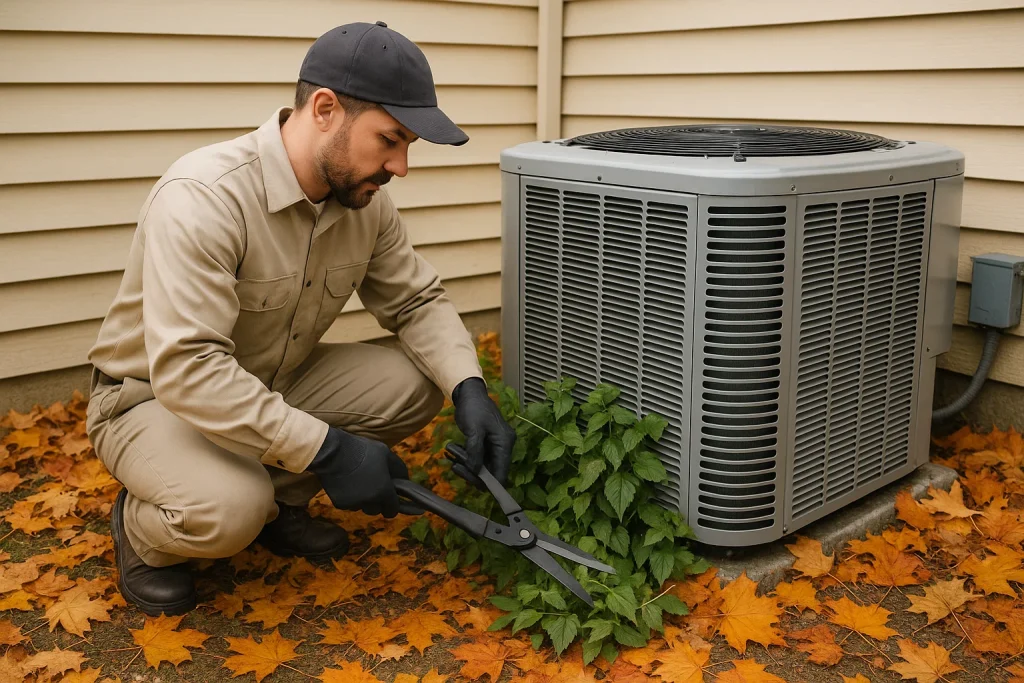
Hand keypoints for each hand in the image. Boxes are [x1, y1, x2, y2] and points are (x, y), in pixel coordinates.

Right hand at [305, 426, 419, 517]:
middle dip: (377, 503)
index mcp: (384, 491)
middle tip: (372, 488)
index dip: (392, 506)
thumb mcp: (385, 453)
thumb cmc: (362, 450)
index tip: (390, 500)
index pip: (392, 510)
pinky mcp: (340, 504)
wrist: (333, 452)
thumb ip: (398, 469)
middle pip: (377, 510)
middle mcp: (370, 501)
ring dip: (363, 501)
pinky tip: (346, 483)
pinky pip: (349, 505)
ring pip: (362, 508)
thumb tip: (405, 480)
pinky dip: (349, 498)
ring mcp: (354, 504)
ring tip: (358, 483)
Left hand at [452, 376, 515, 485]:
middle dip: (473, 472)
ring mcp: (495, 446)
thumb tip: (476, 472)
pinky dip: (466, 458)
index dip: (491, 483)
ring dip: (467, 464)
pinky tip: (455, 450)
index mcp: (505, 443)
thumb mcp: (474, 430)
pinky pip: (478, 459)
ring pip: (482, 467)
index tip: (474, 485)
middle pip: (491, 472)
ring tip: (453, 451)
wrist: (469, 394)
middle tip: (456, 465)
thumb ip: (475, 452)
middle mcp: (503, 447)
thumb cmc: (473, 409)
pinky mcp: (486, 445)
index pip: (502, 473)